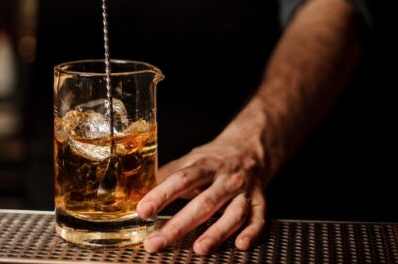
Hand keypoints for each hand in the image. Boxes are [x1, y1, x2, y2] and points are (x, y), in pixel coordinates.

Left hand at [136, 137, 266, 254]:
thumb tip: (137, 188)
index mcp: (205, 165)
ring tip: (199, 249)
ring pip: (233, 214)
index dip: (161, 195)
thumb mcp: (191, 159)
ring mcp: (244, 191)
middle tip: (156, 242)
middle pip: (203, 203)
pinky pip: (258, 219)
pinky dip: (252, 232)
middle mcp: (225, 179)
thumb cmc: (215, 158)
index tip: (143, 210)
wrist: (251, 148)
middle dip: (179, 225)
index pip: (181, 179)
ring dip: (217, 232)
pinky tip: (240, 245)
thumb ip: (168, 174)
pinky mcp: (260, 202)